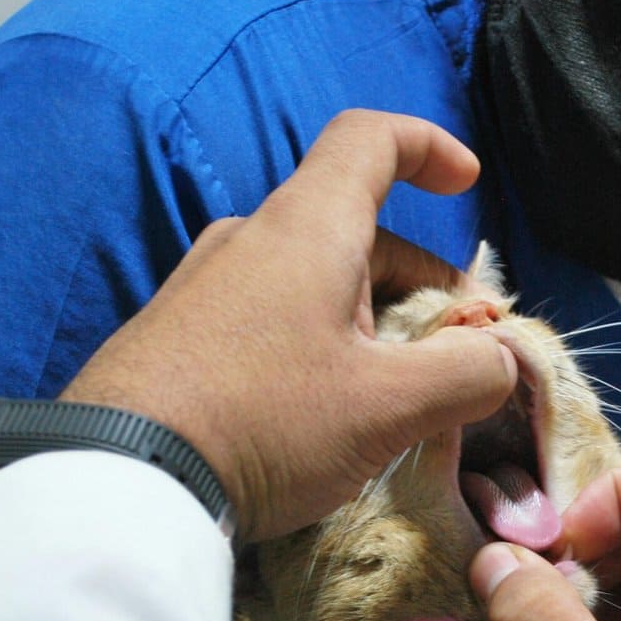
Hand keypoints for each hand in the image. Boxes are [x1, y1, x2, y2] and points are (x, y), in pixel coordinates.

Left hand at [62, 109, 516, 541]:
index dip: (427, 147)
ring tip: (391, 395)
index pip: (370, 140)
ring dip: (367, 320)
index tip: (466, 185)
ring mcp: (203, 286)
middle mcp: (251, 239)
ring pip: (309, 279)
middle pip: (352, 228)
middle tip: (453, 350)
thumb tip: (500, 358)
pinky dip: (314, 342)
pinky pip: (265, 316)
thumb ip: (465, 375)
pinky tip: (318, 414)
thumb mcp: (387, 408)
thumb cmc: (266, 422)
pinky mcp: (174, 335)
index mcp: (308, 228)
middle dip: (418, 279)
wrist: (119, 480)